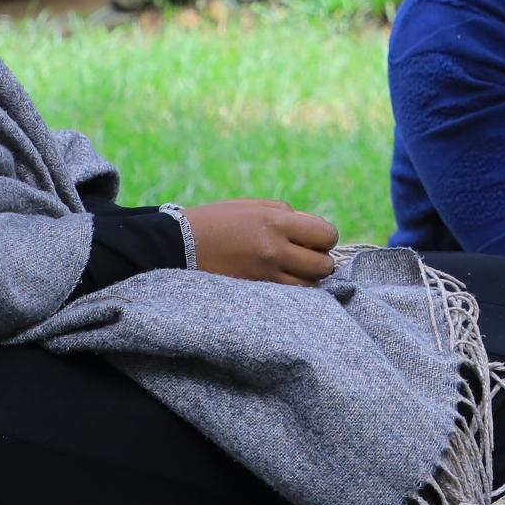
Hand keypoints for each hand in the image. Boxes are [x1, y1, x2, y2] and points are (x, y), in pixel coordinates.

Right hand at [181, 198, 340, 285]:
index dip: (324, 239)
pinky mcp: (254, 292)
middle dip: (319, 261)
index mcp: (275, 221)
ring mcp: (264, 274)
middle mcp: (273, 248)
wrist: (178, 245)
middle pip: (323, 265)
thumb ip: (286, 215)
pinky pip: (289, 297)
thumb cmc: (218, 221)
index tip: (313, 240)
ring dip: (306, 279)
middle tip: (303, 258)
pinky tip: (279, 283)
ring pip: (310, 286)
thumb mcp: (254, 207)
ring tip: (291, 272)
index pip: (326, 235)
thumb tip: (313, 230)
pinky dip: (291, 292)